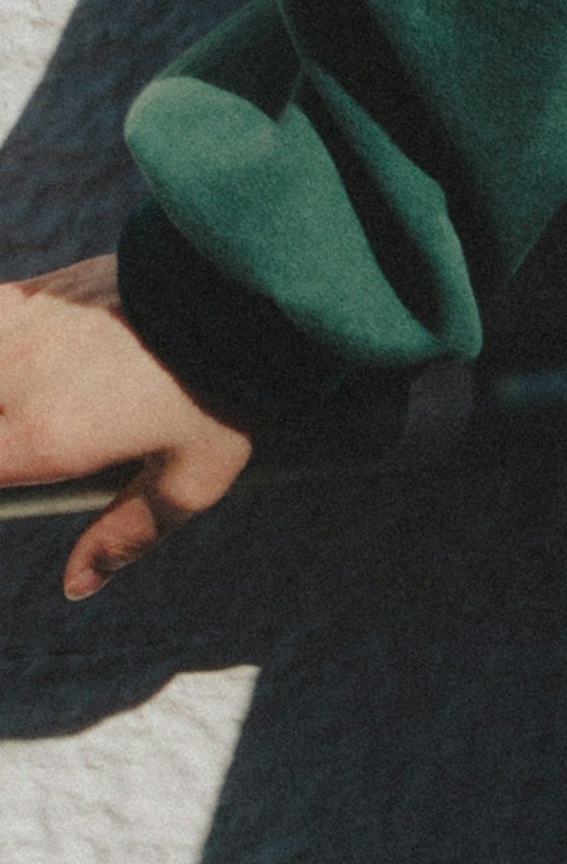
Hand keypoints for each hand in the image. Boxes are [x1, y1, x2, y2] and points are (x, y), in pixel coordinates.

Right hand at [0, 258, 253, 599]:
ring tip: (20, 410)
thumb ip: (127, 534)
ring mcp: (26, 325)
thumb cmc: (226, 386)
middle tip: (19, 445)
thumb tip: (77, 584)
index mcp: (42, 437)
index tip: (15, 480)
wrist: (246, 279)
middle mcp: (17, 379)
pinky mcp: (44, 287)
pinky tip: (21, 360)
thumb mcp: (191, 479)